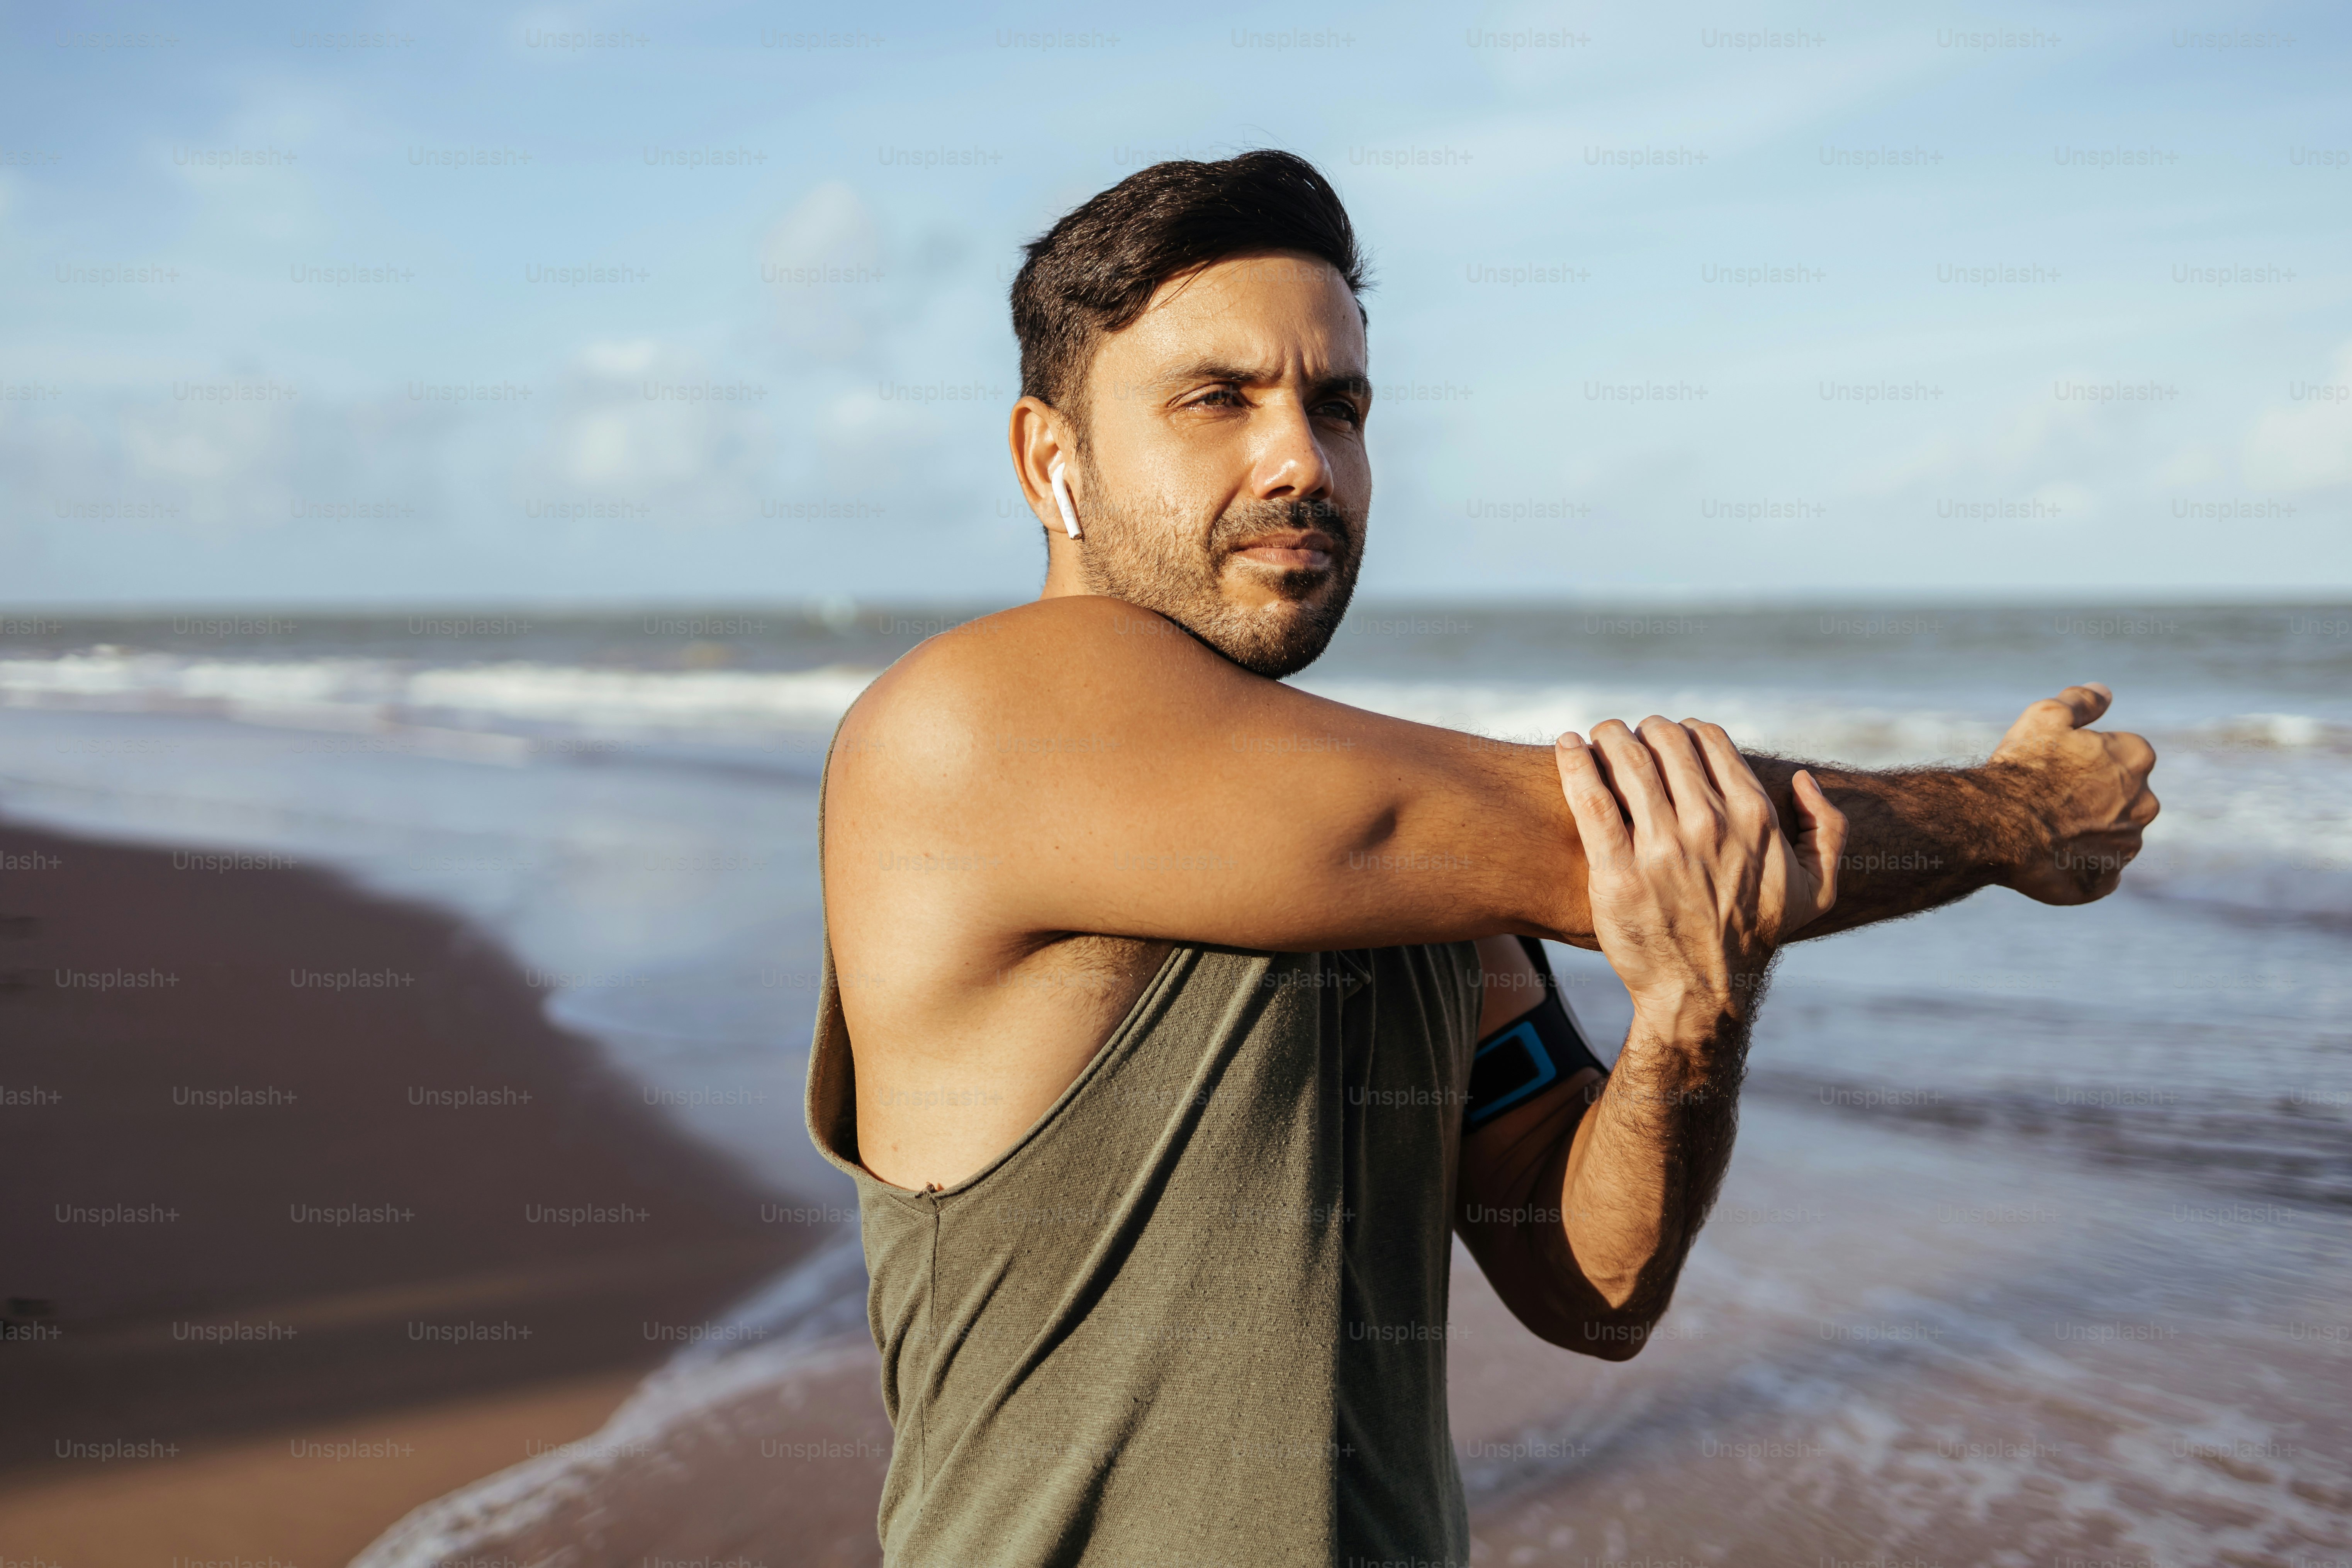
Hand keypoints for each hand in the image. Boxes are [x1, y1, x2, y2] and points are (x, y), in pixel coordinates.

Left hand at [1556, 718, 1845, 1028]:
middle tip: (1626, 738)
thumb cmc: (1755, 935)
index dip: (1683, 730)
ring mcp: (1660, 847)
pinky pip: (1590, 799)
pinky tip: (1567, 744)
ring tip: (1596, 737)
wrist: (1704, 991)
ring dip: (1608, 736)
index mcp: (1752, 817)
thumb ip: (1826, 829)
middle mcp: (1707, 825)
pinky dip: (1575, 762)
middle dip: (1642, 730)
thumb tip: (1805, 779)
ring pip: (1626, 760)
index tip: (1665, 739)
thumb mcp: (1816, 889)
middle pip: (1663, 742)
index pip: (1708, 739)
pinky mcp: (1617, 871)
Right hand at [1988, 684, 2159, 903]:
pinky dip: (2080, 864)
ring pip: (2111, 833)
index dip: (2090, 757)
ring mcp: (2126, 845)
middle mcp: (2144, 804)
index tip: (2060, 763)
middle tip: (2051, 795)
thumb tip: (2106, 692)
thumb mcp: (2045, 716)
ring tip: (2045, 827)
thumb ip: (2081, 701)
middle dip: (2095, 794)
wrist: (1996, 827)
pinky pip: (2098, 870)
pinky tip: (2051, 855)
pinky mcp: (2105, 879)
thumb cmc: (2022, 769)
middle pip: (2123, 795)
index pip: (2126, 753)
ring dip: (2088, 829)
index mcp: (2136, 759)